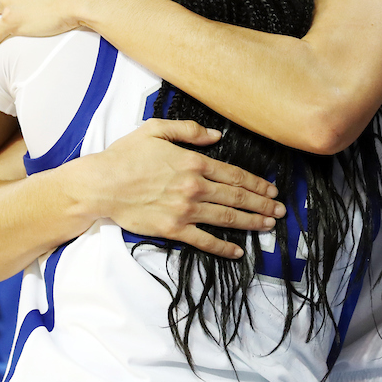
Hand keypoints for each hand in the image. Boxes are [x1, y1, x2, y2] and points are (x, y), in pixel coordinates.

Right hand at [80, 118, 285, 258]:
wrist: (101, 184)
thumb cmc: (125, 155)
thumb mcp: (156, 130)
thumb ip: (189, 131)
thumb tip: (217, 135)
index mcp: (193, 162)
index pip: (234, 174)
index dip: (256, 183)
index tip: (271, 189)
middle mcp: (194, 187)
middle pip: (237, 197)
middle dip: (262, 204)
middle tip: (280, 210)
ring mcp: (185, 210)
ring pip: (227, 218)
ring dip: (252, 223)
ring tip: (269, 226)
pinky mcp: (173, 229)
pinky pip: (204, 241)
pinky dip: (223, 247)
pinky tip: (237, 251)